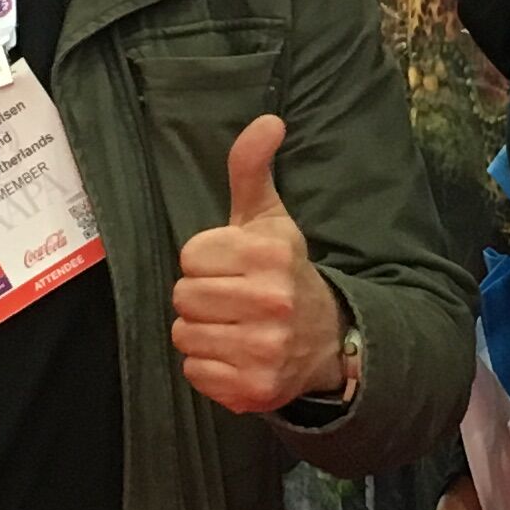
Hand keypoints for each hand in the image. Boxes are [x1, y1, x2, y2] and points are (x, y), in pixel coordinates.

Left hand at [171, 115, 346, 415]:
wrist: (326, 341)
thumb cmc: (282, 272)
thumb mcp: (269, 219)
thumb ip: (253, 168)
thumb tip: (268, 120)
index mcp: (272, 255)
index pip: (191, 255)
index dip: (206, 261)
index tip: (233, 267)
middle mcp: (273, 302)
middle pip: (183, 296)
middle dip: (200, 296)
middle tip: (231, 299)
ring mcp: (264, 350)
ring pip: (185, 334)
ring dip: (202, 331)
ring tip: (233, 326)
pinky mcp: (254, 389)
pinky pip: (195, 371)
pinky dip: (209, 366)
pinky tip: (236, 354)